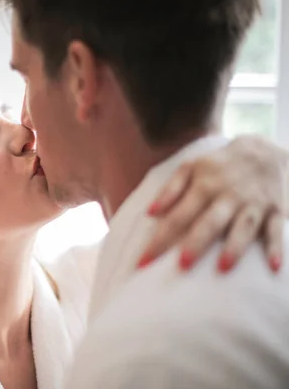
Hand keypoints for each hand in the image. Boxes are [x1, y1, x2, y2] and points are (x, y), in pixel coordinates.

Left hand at [139, 135, 286, 272]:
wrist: (264, 150)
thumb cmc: (218, 165)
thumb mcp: (191, 167)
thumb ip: (170, 189)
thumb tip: (150, 212)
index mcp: (204, 186)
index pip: (178, 216)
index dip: (161, 239)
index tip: (144, 261)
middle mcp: (228, 195)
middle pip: (210, 222)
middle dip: (196, 243)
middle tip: (182, 266)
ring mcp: (254, 204)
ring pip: (244, 226)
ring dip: (234, 247)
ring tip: (223, 268)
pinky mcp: (277, 210)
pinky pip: (277, 230)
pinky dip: (278, 248)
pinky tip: (274, 267)